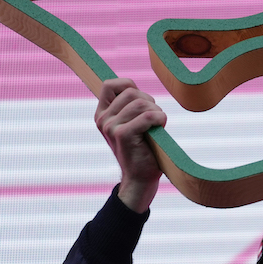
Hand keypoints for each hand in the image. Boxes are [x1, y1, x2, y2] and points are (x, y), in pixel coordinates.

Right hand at [95, 78, 167, 211]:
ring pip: (141, 103)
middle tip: (154, 119)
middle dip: (149, 102)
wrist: (140, 178)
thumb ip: (128, 107)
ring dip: (156, 112)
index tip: (142, 101)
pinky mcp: (123, 135)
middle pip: (131, 92)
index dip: (129, 86)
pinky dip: (159, 119)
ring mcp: (111, 127)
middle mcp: (103, 119)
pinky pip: (147, 116)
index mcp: (102, 114)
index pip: (110, 85)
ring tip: (157, 125)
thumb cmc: (141, 149)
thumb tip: (134, 88)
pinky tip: (161, 127)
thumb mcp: (130, 124)